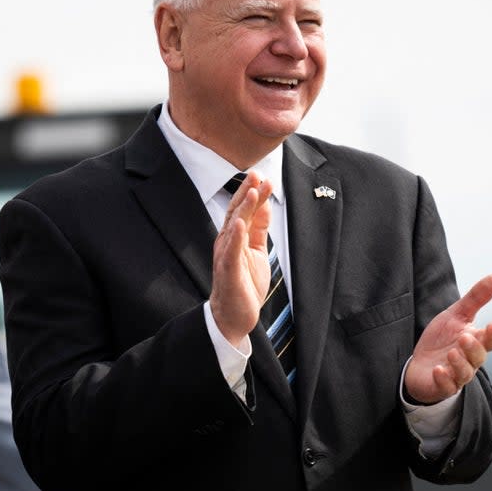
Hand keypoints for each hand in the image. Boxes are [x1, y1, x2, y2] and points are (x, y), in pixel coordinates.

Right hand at [210, 171, 271, 346]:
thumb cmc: (244, 284)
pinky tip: (239, 223)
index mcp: (234, 237)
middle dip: (247, 193)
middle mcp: (227, 242)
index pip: (242, 209)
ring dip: (243, 208)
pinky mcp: (228, 270)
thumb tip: (265, 205)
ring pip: (234, 227)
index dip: (251, 192)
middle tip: (257, 175)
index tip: (262, 176)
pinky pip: (231, 251)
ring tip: (252, 191)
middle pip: (236, 212)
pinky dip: (235, 236)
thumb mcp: (257, 250)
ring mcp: (226, 255)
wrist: (234, 315)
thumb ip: (259, 229)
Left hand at [404, 274, 491, 403]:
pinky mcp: (441, 386)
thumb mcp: (456, 315)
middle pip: (479, 357)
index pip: (491, 341)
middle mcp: (469, 360)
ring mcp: (456, 375)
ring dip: (459, 363)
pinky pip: (446, 386)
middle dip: (473, 348)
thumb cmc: (442, 339)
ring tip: (451, 352)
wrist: (420, 364)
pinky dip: (444, 379)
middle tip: (464, 337)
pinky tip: (438, 370)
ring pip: (465, 373)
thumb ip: (476, 298)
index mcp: (475, 342)